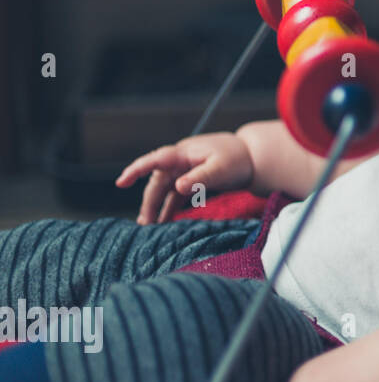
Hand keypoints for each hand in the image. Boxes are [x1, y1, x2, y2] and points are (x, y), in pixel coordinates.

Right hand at [116, 132, 253, 224]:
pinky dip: (170, 207)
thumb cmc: (237, 159)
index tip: (121, 182)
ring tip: (151, 227)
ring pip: (164, 190)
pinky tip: (166, 221)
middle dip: (148, 202)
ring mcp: (185, 171)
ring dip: (157, 207)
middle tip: (144, 224)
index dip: (136, 170)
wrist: (254, 157)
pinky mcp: (192, 181)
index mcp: (184, 154)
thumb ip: (200, 178)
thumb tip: (178, 188)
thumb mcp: (220, 168)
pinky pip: (175, 195)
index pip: (155, 160)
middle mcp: (180, 162)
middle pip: (157, 182)